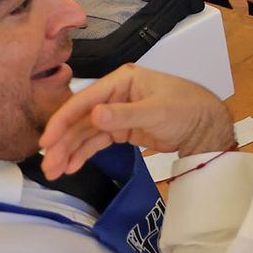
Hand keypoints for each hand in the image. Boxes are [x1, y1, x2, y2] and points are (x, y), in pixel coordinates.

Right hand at [38, 64, 233, 178]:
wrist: (205, 126)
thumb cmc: (186, 108)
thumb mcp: (156, 110)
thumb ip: (125, 115)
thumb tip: (95, 115)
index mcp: (122, 80)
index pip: (85, 100)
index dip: (64, 119)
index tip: (48, 139)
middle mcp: (115, 95)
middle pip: (80, 119)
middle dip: (63, 142)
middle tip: (48, 163)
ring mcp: (116, 113)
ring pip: (85, 133)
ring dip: (68, 151)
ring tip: (54, 171)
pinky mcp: (121, 130)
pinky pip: (96, 142)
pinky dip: (83, 154)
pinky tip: (71, 166)